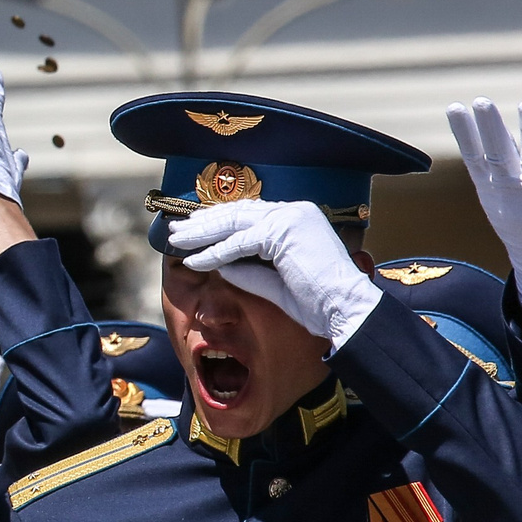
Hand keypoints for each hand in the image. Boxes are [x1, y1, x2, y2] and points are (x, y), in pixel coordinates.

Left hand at [168, 201, 381, 348]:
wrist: (346, 309)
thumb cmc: (319, 304)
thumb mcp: (277, 285)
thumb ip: (251, 272)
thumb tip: (221, 265)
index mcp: (297, 219)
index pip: (250, 215)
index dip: (219, 222)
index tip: (194, 230)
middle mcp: (294, 212)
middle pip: (238, 212)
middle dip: (204, 222)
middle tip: (175, 229)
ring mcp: (290, 218)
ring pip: (234, 222)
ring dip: (202, 233)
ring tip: (177, 241)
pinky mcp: (283, 232)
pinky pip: (239, 242)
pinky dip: (215, 252)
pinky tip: (195, 260)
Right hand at [445, 99, 521, 326]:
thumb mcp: (502, 198)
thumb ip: (501, 164)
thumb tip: (498, 127)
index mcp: (493, 191)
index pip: (474, 157)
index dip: (464, 132)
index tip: (454, 107)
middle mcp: (512, 193)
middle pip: (497, 156)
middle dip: (489, 129)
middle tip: (481, 102)